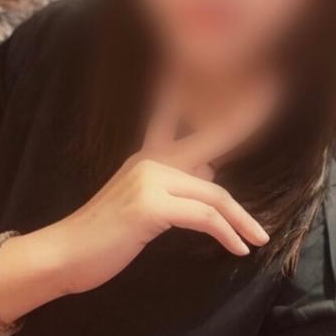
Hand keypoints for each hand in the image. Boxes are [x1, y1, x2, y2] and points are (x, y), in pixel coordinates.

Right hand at [45, 86, 272, 295]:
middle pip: (210, 142)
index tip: (229, 80)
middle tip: (271, 94)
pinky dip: (226, 233)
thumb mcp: (143, 202)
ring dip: (242, 219)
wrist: (64, 255)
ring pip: (214, 194)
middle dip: (242, 118)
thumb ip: (176, 186)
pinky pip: (203, 218)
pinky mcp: (150, 206)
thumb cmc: (104, 234)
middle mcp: (151, 159)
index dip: (195, 93)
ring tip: (260, 237)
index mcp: (148, 154)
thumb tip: (211, 176)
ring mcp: (150, 179)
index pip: (172, 113)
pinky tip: (239, 248)